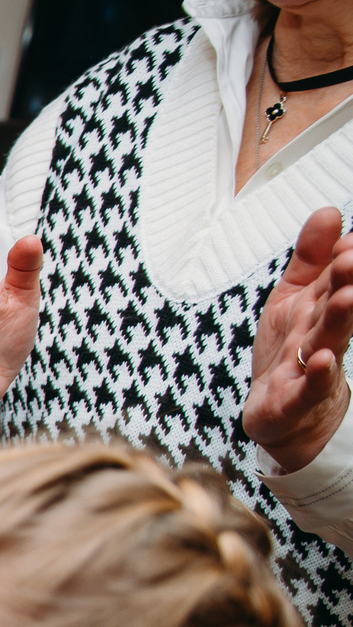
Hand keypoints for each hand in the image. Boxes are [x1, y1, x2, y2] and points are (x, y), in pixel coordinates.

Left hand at [244, 206, 352, 473]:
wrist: (280, 415)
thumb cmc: (289, 350)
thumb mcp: (293, 298)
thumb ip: (310, 259)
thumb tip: (329, 211)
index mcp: (321, 307)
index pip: (337, 278)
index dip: (343, 258)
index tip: (350, 240)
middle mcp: (322, 334)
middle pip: (337, 305)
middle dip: (348, 281)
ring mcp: (312, 367)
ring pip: (328, 339)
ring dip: (340, 319)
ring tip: (348, 297)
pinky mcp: (296, 399)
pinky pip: (308, 387)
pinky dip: (316, 374)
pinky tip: (321, 359)